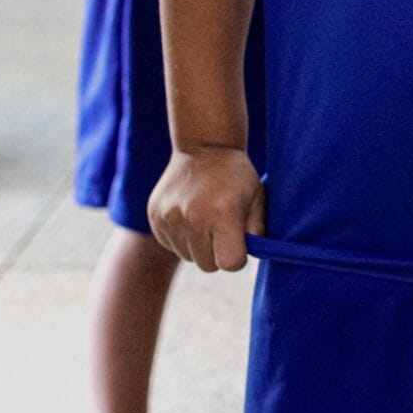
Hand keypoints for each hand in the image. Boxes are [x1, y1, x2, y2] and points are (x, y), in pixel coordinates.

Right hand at [148, 146, 264, 271]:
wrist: (203, 147)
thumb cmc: (236, 175)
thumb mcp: (257, 197)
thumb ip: (257, 231)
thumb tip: (249, 256)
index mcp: (223, 214)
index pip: (230, 263)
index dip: (237, 256)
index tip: (238, 240)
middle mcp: (193, 218)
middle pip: (208, 265)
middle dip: (217, 253)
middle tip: (222, 227)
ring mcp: (170, 218)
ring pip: (188, 256)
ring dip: (199, 245)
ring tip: (205, 217)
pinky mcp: (155, 217)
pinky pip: (171, 245)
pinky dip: (182, 237)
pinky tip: (190, 214)